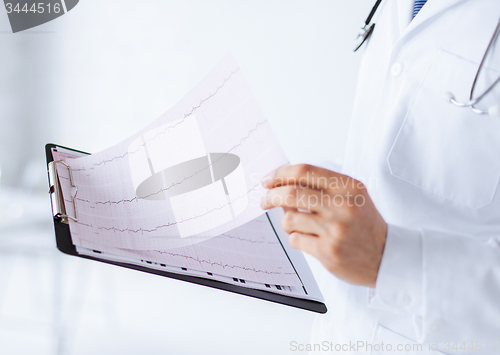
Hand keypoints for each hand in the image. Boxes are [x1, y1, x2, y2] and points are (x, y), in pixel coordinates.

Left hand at [260, 164, 386, 286]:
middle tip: (264, 200)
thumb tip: (284, 184)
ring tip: (296, 223)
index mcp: (347, 187)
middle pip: (290, 193)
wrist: (387, 257)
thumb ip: (321, 187)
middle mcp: (341, 206)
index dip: (280, 174)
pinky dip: (295, 237)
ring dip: (286, 220)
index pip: (304, 171)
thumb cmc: (365, 224)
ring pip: (289, 218)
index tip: (268, 180)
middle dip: (270, 196)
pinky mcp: (327, 252)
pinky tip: (308, 238)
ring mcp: (334, 230)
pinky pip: (295, 239)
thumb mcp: (353, 195)